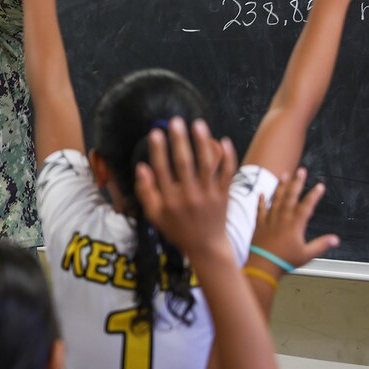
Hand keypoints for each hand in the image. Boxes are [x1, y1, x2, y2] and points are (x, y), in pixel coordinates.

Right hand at [134, 117, 235, 257]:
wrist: (206, 247)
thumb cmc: (177, 229)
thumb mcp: (154, 216)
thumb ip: (146, 192)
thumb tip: (141, 167)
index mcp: (170, 201)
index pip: (162, 171)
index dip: (158, 151)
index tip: (155, 133)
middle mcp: (189, 196)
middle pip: (184, 164)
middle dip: (180, 141)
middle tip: (176, 121)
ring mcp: (209, 195)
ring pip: (206, 165)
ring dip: (202, 143)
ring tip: (198, 124)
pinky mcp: (224, 195)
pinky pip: (227, 173)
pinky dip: (227, 157)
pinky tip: (223, 140)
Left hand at [250, 168, 338, 273]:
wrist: (262, 265)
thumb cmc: (284, 261)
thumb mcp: (307, 255)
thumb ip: (321, 245)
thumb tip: (335, 239)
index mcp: (294, 225)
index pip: (306, 206)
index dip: (314, 195)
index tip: (320, 186)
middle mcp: (282, 219)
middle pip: (290, 197)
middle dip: (297, 182)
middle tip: (301, 171)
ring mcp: (269, 220)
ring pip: (276, 200)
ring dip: (281, 187)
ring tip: (284, 174)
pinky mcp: (259, 225)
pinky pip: (260, 209)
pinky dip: (261, 201)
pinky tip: (262, 192)